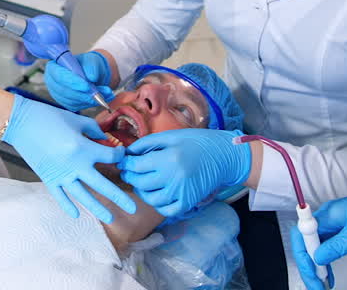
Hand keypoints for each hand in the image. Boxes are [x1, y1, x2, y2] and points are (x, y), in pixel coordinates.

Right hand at [1, 95, 135, 222]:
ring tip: (110, 218)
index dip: (119, 154)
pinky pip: (60, 197)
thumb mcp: (76, 119)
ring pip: (83, 196)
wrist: (21, 123)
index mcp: (84, 148)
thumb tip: (106, 139)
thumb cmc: (50, 117)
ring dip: (98, 208)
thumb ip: (94, 129)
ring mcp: (61, 175)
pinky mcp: (49, 179)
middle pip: (102, 185)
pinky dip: (68, 206)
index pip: (110, 156)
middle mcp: (75, 166)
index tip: (122, 153)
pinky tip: (77, 215)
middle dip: (119, 197)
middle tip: (133, 208)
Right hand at [44, 51, 113, 110]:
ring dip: (89, 99)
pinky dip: (90, 103)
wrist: (92, 73)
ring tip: (106, 92)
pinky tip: (101, 98)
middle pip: (64, 91)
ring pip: (72, 100)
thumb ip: (91, 67)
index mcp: (54, 67)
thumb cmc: (88, 64)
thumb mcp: (91, 60)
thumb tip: (91, 77)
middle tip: (98, 92)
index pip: (58, 75)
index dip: (71, 82)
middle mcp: (53, 82)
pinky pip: (77, 106)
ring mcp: (59, 94)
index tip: (86, 86)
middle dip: (82, 93)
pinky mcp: (67, 103)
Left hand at [121, 128, 250, 217]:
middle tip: (128, 171)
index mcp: (169, 159)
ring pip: (151, 199)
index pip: (137, 166)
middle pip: (140, 183)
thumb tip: (127, 151)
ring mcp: (181, 193)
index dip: (125, 163)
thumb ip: (147, 143)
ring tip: (141, 182)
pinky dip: (157, 204)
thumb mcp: (171, 136)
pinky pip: (166, 210)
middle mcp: (174, 178)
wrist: (224, 156)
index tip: (122, 161)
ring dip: (141, 191)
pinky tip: (156, 194)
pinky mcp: (188, 202)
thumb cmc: (196, 142)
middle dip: (129, 177)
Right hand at [290, 172, 346, 283]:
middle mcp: (327, 217)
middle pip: (305, 242)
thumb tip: (318, 258)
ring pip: (315, 245)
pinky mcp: (340, 227)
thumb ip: (337, 247)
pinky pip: (326, 245)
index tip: (313, 274)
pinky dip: (325, 260)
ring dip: (315, 265)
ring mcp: (333, 222)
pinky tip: (328, 273)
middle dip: (308, 265)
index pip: (303, 236)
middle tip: (315, 284)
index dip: (304, 257)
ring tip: (321, 282)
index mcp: (329, 214)